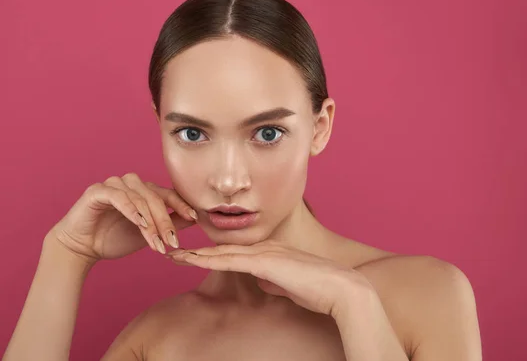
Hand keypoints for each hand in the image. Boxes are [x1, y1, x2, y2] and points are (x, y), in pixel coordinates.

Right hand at [48, 173, 197, 262]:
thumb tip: (196, 219)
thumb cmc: (114, 238)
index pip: (168, 194)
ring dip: (150, 222)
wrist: (82, 248)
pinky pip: (119, 197)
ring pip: (140, 199)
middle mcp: (130, 183)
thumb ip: (169, 223)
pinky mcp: (97, 191)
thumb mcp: (148, 233)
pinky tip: (140, 223)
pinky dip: (131, 210)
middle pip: (155, 198)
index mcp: (143, 190)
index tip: (195, 218)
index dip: (182, 205)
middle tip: (172, 241)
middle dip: (165, 222)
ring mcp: (114, 184)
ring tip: (156, 242)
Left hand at [166, 240, 375, 317]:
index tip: (196, 256)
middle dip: (200, 251)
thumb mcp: (291, 286)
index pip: (237, 252)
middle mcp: (266, 248)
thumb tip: (263, 281)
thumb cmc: (320, 290)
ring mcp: (265, 254)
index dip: (215, 254)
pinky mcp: (265, 263)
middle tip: (176, 251)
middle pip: (225, 249)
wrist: (340, 289)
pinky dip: (209, 260)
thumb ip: (275, 281)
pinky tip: (193, 261)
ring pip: (223, 253)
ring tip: (175, 255)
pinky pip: (230, 261)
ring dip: (197, 254)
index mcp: (273, 252)